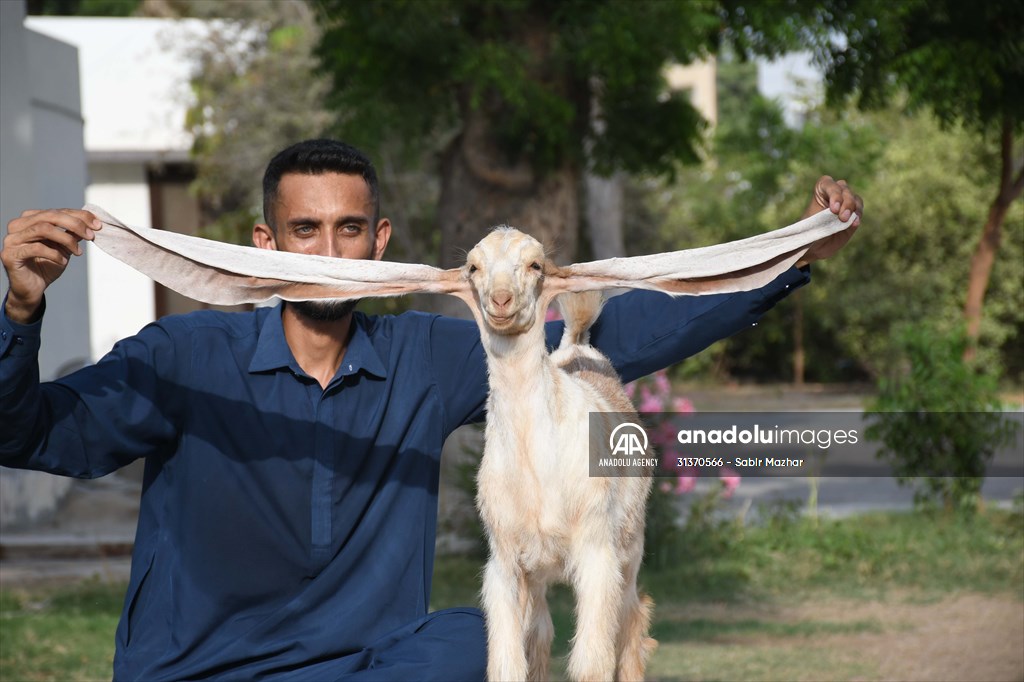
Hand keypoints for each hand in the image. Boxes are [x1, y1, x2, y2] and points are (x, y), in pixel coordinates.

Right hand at [1, 209, 99, 323]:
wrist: (32, 289)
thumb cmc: (46, 266)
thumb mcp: (64, 247)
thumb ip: (73, 234)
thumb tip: (92, 223)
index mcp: (30, 220)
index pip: (57, 211)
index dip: (79, 215)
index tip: (97, 224)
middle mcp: (18, 226)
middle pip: (50, 216)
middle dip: (75, 224)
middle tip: (91, 235)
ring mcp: (12, 239)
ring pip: (43, 229)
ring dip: (66, 239)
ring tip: (78, 251)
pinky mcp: (10, 254)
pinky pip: (37, 248)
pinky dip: (55, 254)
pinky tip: (63, 261)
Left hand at [798, 176, 863, 264]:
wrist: (814, 247)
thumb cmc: (809, 232)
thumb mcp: (813, 222)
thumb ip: (827, 215)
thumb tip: (844, 215)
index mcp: (820, 192)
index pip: (827, 183)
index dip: (833, 193)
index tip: (833, 208)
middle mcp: (834, 194)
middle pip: (844, 190)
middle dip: (845, 202)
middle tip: (842, 217)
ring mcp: (845, 204)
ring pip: (855, 198)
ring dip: (853, 208)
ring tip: (846, 220)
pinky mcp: (853, 214)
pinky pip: (859, 210)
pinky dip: (858, 216)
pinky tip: (855, 223)